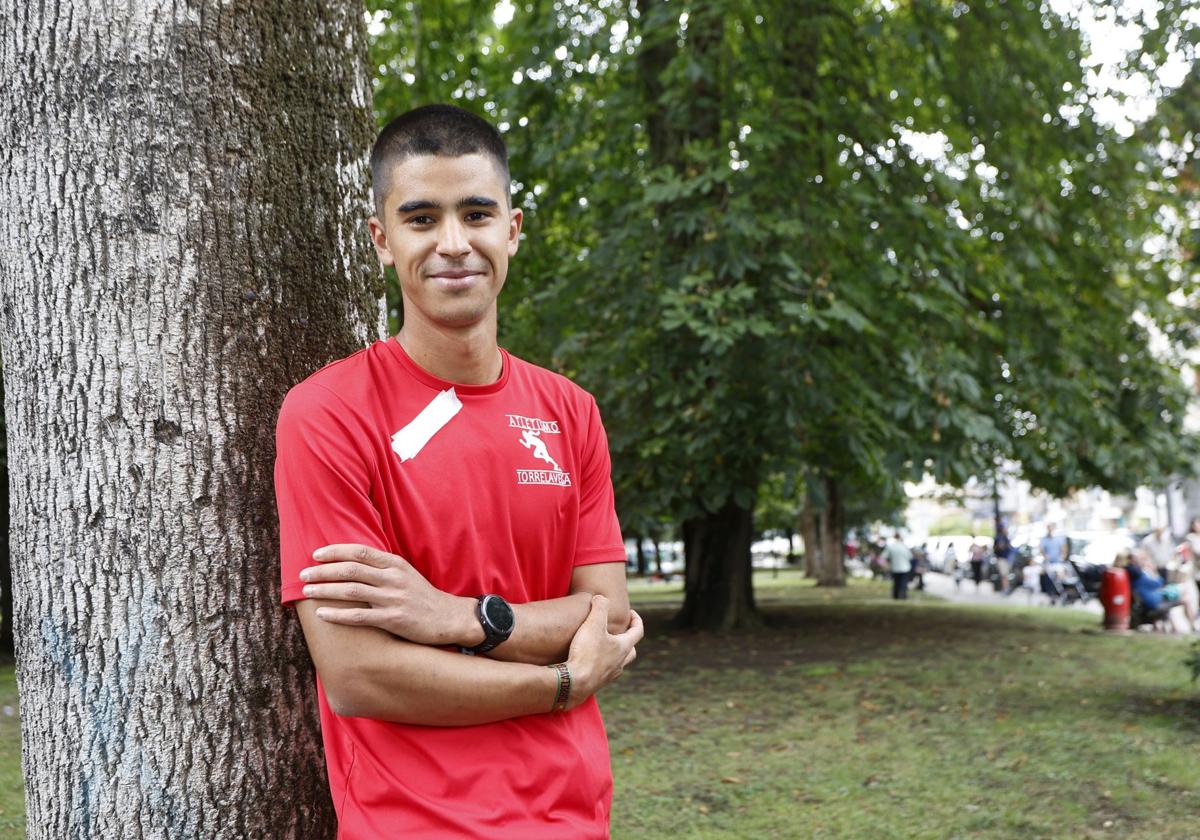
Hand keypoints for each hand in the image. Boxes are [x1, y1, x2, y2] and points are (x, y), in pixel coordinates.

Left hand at [300, 544, 472, 645]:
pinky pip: (359, 617)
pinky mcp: (393, 620)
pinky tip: (322, 614)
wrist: (448, 618)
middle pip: (351, 569)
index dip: (335, 551)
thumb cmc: (422, 596)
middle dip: (323, 571)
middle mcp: (393, 578)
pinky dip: (338, 615)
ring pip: (351, 591)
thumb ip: (381, 567)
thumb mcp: (405, 574)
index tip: (316, 555)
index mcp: (395, 564)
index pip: (359, 551)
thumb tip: (350, 562)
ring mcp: (393, 599)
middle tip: (303, 574)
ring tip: (307, 592)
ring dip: (325, 590)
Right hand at [564, 595, 642, 707]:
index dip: (636, 619)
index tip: (630, 612)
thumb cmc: (586, 653)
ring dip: (615, 653)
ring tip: (604, 646)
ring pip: (619, 663)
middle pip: (631, 650)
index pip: (638, 631)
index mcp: (623, 647)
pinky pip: (605, 672)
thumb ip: (600, 607)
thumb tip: (601, 597)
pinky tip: (591, 661)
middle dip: (628, 639)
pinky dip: (602, 664)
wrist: (574, 683)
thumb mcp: (593, 624)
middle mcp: (620, 663)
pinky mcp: (597, 683)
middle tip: (620, 631)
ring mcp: (609, 675)